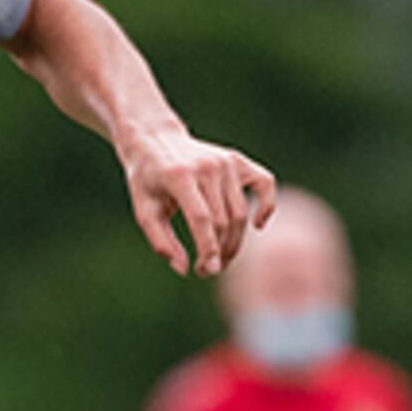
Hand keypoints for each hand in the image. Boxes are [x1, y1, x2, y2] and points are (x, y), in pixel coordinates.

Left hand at [122, 128, 275, 278]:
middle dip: (219, 251)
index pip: (202, 218)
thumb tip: (183, 268)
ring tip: (220, 258)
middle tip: (206, 270)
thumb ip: (161, 241)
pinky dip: (267, 204)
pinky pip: (265, 183)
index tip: (207, 270)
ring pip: (240, 212)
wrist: (154, 139)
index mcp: (179, 176)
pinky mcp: (237, 160)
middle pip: (224, 220)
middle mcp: (206, 167)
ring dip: (234, 241)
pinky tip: (257, 224)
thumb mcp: (144, 210)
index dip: (208, 248)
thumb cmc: (147, 180)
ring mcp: (225, 162)